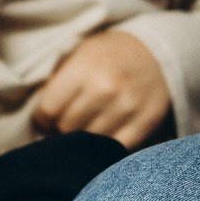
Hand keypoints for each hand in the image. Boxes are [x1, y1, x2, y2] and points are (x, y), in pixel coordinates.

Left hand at [31, 29, 171, 147]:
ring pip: (90, 142)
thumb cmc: (111, 54)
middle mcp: (105, 88)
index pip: (48, 109)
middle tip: (69, 121)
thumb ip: (59, 78)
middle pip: (67, 128)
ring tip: (88, 127)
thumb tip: (41, 112)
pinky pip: (116, 148)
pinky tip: (105, 135)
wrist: (159, 52)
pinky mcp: (145, 123)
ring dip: (85, 139)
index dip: (44, 117)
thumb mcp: (82, 52)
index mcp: (84, 68)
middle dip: (63, 127)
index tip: (48, 116)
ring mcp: (127, 108)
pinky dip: (108, 147)